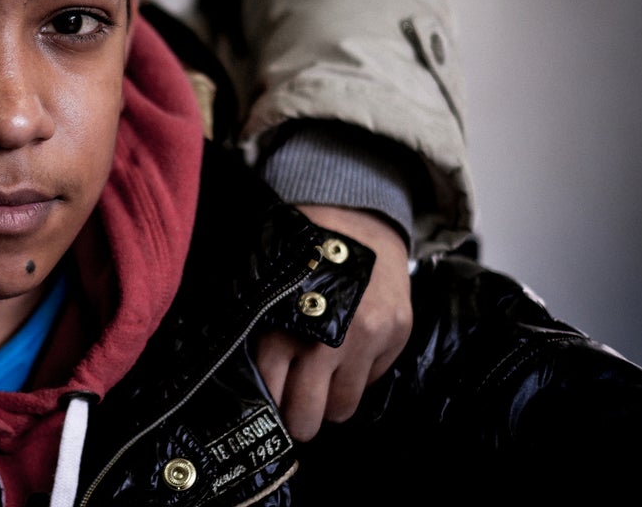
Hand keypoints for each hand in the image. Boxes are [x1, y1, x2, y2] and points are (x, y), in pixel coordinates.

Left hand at [253, 205, 411, 441]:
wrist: (354, 221)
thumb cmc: (299, 255)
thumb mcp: (266, 289)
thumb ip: (259, 333)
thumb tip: (246, 382)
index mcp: (285, 329)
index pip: (271, 394)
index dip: (267, 406)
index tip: (267, 408)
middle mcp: (327, 342)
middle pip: (307, 416)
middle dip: (298, 421)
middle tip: (294, 414)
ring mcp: (366, 341)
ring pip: (344, 408)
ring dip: (331, 403)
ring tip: (322, 387)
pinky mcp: (396, 336)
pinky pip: (372, 383)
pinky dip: (358, 378)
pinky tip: (348, 355)